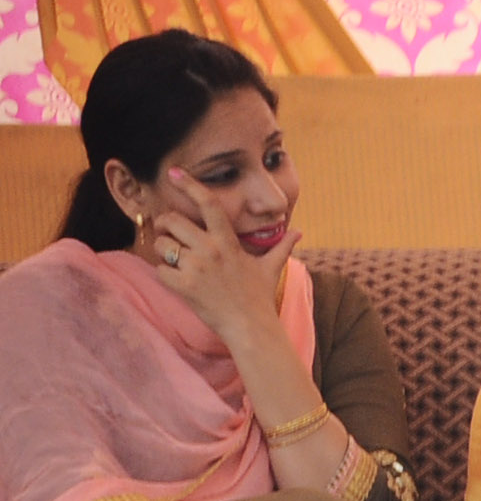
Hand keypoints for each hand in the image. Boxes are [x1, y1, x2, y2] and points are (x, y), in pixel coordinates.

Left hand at [147, 170, 292, 346]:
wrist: (252, 329)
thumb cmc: (260, 298)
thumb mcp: (271, 269)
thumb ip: (281, 247)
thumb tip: (299, 233)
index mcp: (228, 242)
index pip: (208, 204)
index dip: (189, 185)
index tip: (174, 172)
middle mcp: (210, 250)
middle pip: (172, 221)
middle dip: (165, 225)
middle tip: (169, 232)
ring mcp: (195, 268)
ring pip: (162, 245)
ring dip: (164, 252)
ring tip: (177, 262)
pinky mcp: (184, 286)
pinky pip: (160, 270)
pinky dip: (165, 275)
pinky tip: (178, 282)